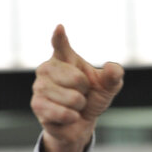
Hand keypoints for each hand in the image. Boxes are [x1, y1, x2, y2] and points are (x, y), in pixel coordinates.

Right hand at [30, 25, 123, 151]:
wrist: (81, 123)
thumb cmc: (92, 97)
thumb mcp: (108, 86)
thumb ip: (113, 76)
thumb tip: (111, 68)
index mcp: (65, 58)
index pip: (61, 45)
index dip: (60, 37)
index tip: (60, 28)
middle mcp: (47, 69)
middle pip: (75, 78)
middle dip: (85, 90)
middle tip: (81, 93)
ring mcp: (40, 86)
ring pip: (71, 97)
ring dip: (79, 105)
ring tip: (74, 105)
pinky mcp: (37, 105)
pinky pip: (61, 112)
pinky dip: (72, 116)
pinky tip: (70, 115)